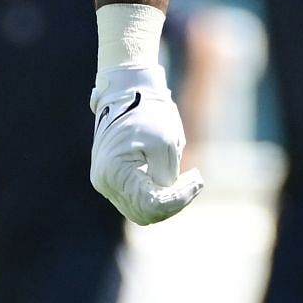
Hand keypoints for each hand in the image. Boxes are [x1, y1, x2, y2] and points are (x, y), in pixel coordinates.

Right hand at [89, 65, 203, 224]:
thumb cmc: (147, 112)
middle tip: (195, 181)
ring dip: (166, 200)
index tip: (198, 181)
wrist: (127, 90)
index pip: (152, 205)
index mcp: (115, 173)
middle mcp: (104, 182)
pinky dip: (156, 194)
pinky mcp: (111, 178)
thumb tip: (166, 195)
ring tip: (187, 179)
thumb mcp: (166, 144)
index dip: (179, 200)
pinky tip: (173, 178)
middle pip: (145, 213)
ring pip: (141, 209)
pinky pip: (136, 198)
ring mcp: (105, 181)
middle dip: (175, 202)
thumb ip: (167, 177)